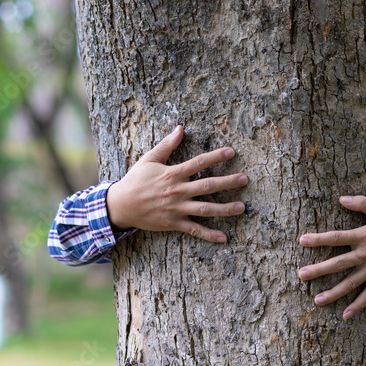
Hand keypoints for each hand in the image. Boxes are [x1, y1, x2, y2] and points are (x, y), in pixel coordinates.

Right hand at [105, 125, 248, 242]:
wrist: (120, 205)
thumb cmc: (135, 180)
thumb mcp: (149, 159)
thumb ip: (167, 145)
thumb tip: (180, 128)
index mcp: (172, 174)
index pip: (198, 163)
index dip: (215, 157)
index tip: (232, 152)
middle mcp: (177, 191)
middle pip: (207, 186)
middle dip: (227, 182)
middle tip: (244, 179)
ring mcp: (176, 209)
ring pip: (205, 208)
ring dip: (225, 209)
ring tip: (242, 207)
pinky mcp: (173, 224)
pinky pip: (194, 230)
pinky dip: (208, 235)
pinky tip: (223, 237)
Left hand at [298, 195, 365, 319]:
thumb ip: (361, 202)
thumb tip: (341, 198)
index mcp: (364, 235)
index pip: (337, 238)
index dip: (319, 239)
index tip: (302, 241)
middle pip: (339, 263)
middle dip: (319, 270)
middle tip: (301, 275)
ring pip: (351, 283)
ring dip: (333, 292)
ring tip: (316, 301)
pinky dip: (358, 305)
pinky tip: (345, 315)